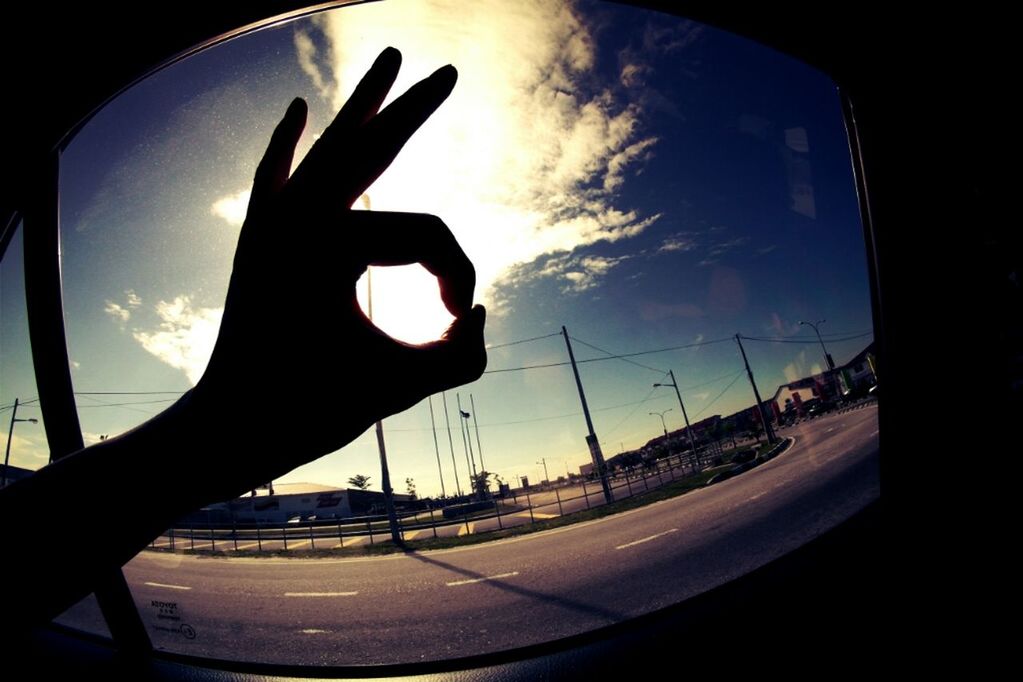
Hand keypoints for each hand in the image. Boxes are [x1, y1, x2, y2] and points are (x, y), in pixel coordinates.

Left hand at [191, 47, 485, 491]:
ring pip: (328, 149)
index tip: (459, 324)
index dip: (458, 276)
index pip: (426, 236)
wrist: (229, 432)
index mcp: (330, 243)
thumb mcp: (396, 388)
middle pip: (372, 148)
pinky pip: (275, 177)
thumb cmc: (310, 410)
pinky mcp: (258, 241)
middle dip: (413, 110)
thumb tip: (479, 317)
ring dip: (361, 109)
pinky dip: (286, 144)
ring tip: (390, 62)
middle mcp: (297, 217)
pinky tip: (296, 110)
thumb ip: (457, 357)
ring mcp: (272, 223)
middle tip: (448, 72)